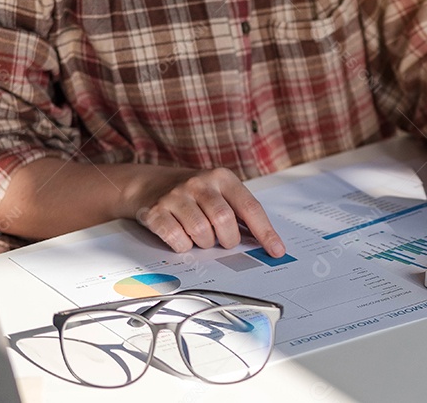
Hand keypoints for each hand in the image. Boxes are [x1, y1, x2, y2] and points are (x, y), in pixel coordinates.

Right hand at [132, 167, 285, 255]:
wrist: (150, 184)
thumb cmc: (193, 193)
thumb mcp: (220, 192)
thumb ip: (240, 212)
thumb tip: (266, 242)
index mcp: (222, 178)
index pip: (250, 207)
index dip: (265, 232)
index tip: (276, 250)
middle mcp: (200, 183)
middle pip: (224, 221)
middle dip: (228, 239)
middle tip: (223, 239)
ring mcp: (176, 196)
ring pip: (201, 232)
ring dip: (205, 243)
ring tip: (200, 235)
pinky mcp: (156, 211)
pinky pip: (177, 239)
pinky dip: (183, 245)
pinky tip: (182, 236)